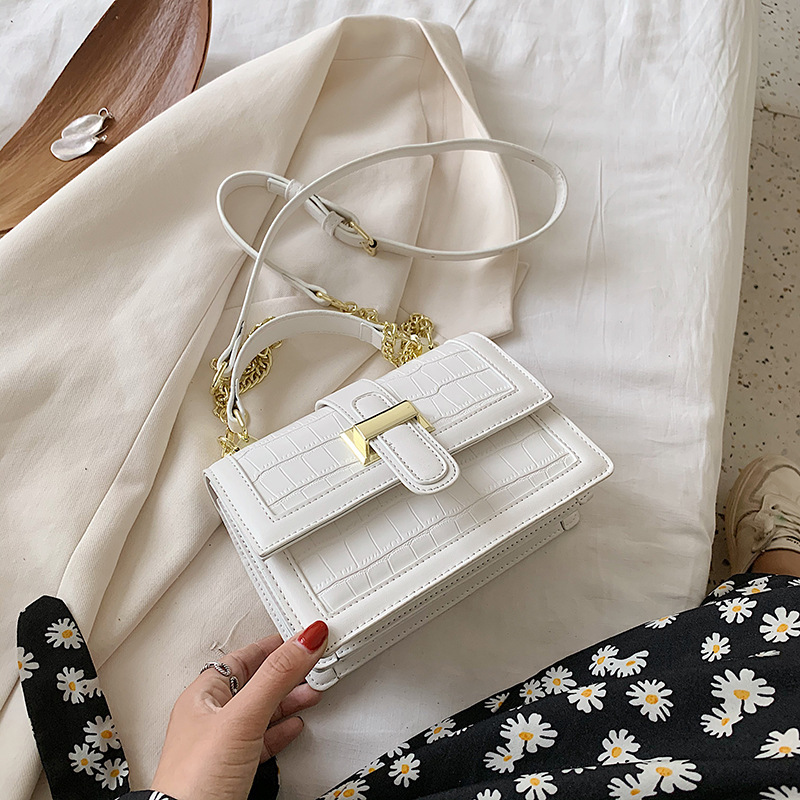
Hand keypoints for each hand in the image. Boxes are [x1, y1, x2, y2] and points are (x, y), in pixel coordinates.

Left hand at [151, 621, 328, 799]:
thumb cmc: (194, 782)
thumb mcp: (242, 717)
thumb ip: (276, 677)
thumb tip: (305, 639)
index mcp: (203, 695)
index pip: (242, 657)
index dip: (272, 645)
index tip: (300, 637)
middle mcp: (210, 718)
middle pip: (255, 683)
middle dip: (286, 673)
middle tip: (312, 663)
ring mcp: (221, 745)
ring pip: (262, 711)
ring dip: (289, 700)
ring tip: (313, 691)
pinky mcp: (233, 770)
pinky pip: (262, 740)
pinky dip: (282, 730)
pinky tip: (295, 727)